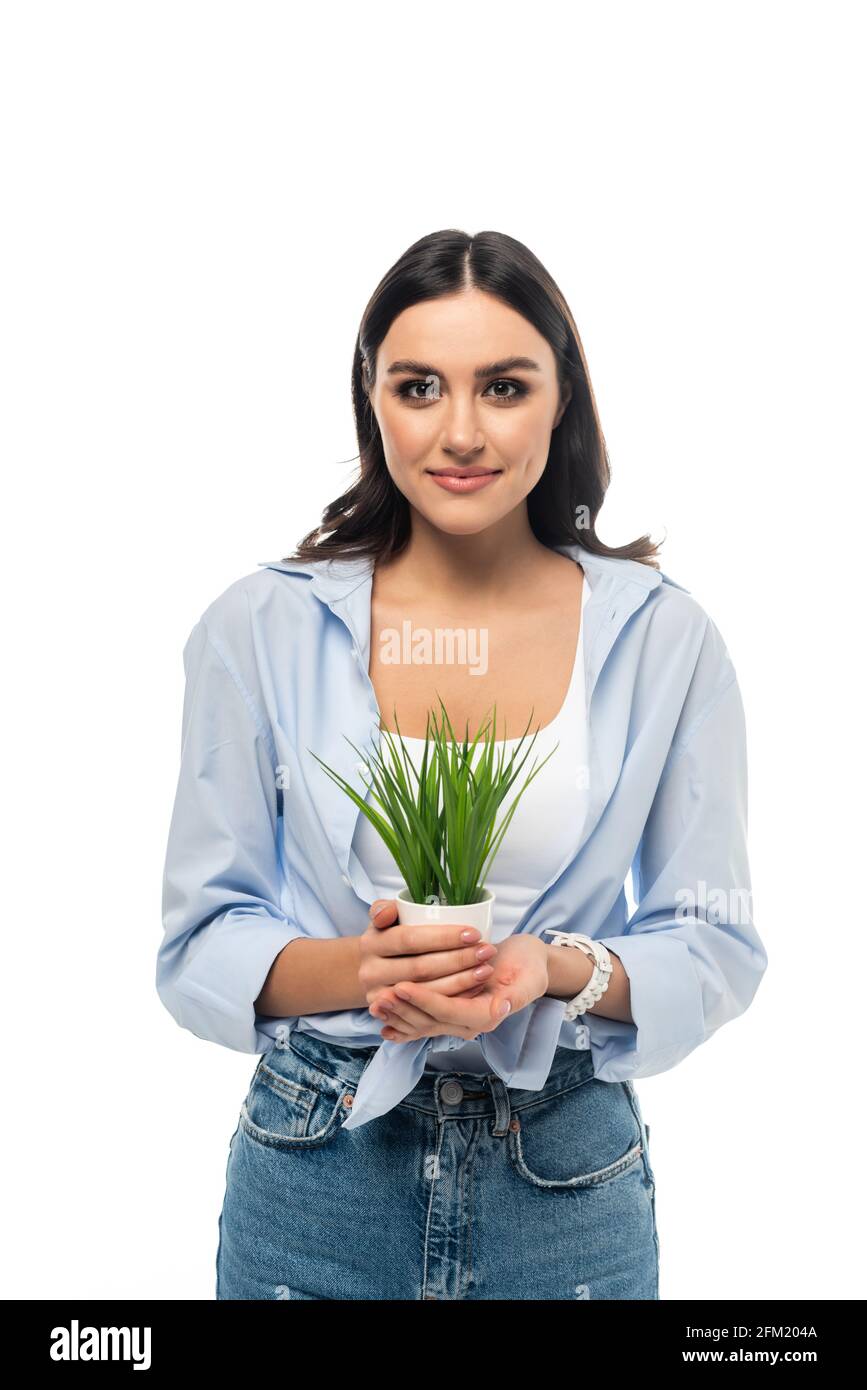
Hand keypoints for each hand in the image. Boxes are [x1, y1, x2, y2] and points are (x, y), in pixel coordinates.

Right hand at [358, 898, 498, 1015]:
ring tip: (486, 969)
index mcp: (371, 944)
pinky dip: (455, 999)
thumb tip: (386, 913)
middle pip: (421, 968)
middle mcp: (371, 972)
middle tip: (487, 951)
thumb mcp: (386, 918)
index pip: (410, 940)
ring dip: (461, 981)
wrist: (375, 969)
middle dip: (458, 959)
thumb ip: (386, 909)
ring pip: (427, 991)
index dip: (443, 937)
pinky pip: (429, 1010)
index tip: (473, 933)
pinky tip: (476, 988)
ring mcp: (380, 997)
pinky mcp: (393, 1016)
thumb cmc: (390, 937)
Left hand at [374, 932, 549, 1042]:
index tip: (401, 987)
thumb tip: (502, 1006)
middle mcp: (469, 1024)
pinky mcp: (449, 1013)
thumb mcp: (530, 977)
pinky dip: (402, 1025)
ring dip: (398, 1016)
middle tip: (380, 997)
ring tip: (375, 1004)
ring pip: (421, 1024)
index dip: (424, 1001)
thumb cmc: (529, 967)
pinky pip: (422, 1025)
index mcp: (487, 1015)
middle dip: (403, 1010)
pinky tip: (382, 1026)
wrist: (529, 965)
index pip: (449, 1012)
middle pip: (430, 1022)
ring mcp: (457, 1021)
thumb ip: (517, 994)